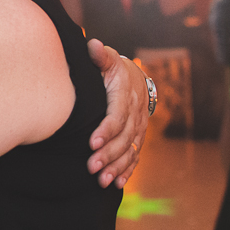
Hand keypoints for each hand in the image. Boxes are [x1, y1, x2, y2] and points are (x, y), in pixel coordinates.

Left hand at [85, 40, 148, 187]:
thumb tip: (93, 45)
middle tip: (91, 167)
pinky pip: (135, 156)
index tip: (90, 143)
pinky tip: (116, 184)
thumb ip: (100, 55)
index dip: (105, 130)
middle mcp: (136, 113)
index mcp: (125, 94)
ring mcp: (139, 128)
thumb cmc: (112, 68)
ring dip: (116, 167)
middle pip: (124, 138)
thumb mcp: (107, 59)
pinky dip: (127, 171)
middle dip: (108, 154)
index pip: (117, 115)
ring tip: (101, 181)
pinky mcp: (138, 138)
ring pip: (130, 150)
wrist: (134, 78)